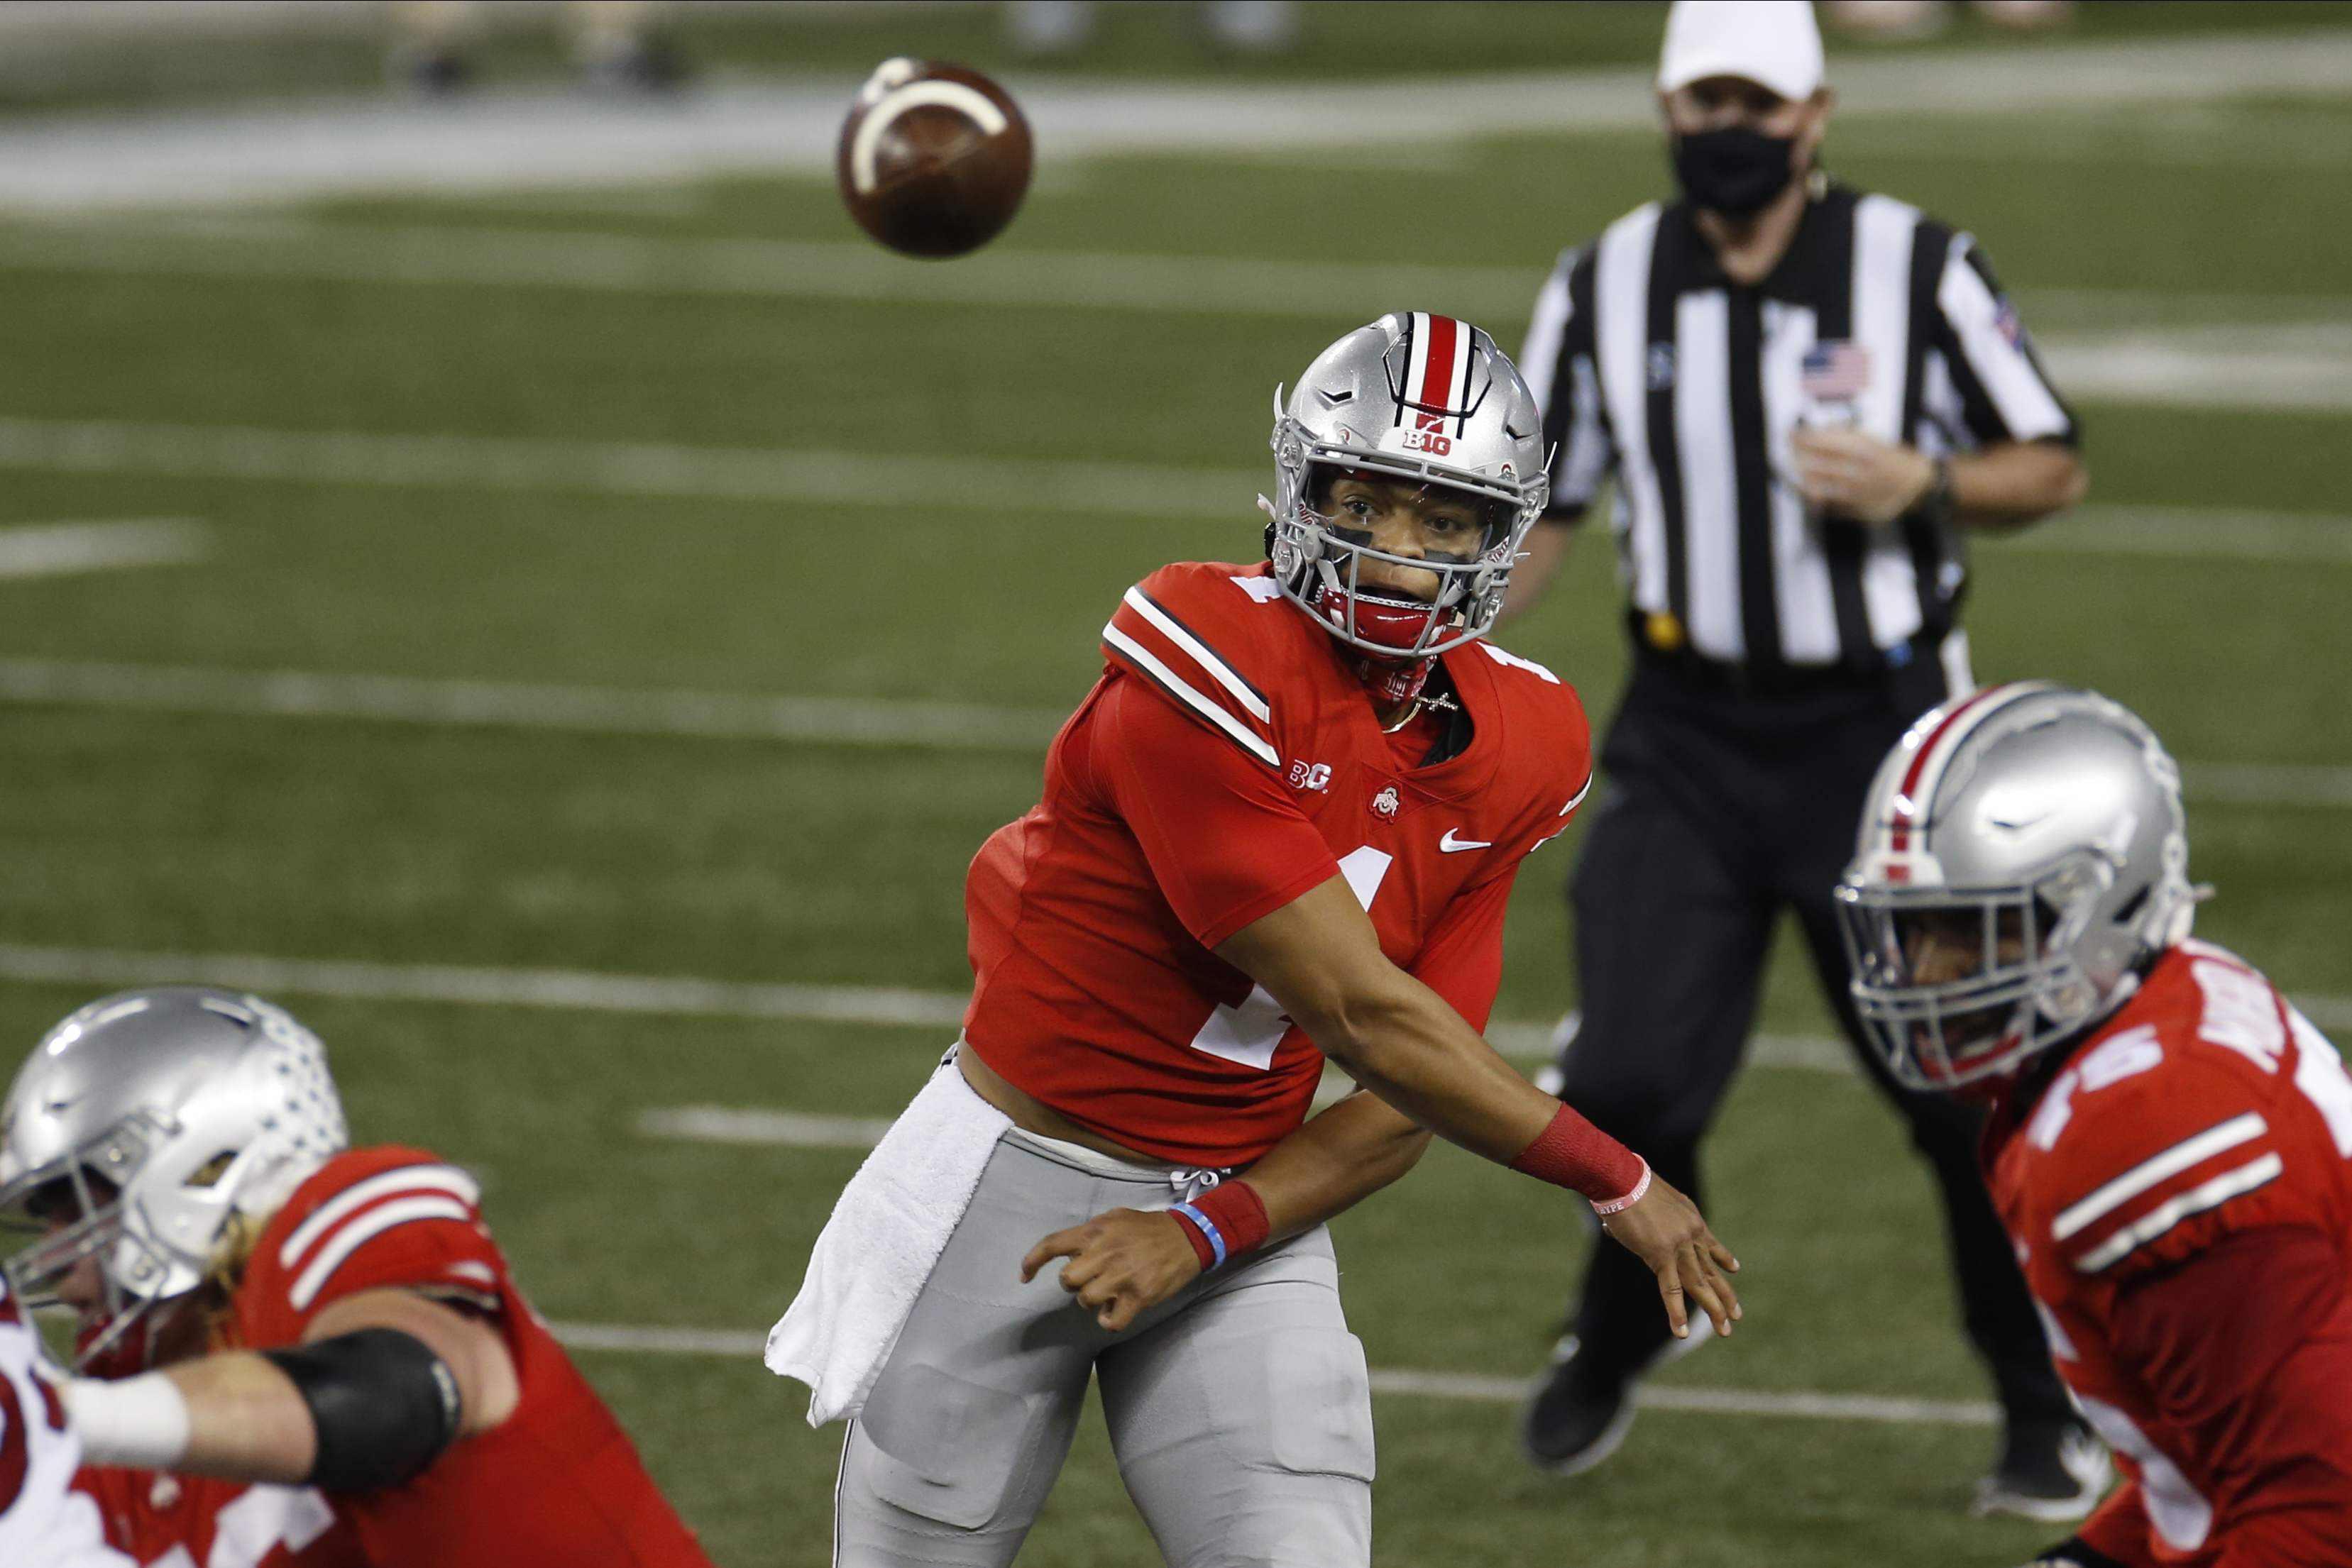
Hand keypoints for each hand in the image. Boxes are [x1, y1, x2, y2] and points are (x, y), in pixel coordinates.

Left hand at [1021, 1207, 1203, 1331]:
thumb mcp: (1116, 1218)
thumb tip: (1072, 1249)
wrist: (1188, 1237)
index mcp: (1096, 1231)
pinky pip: (1110, 1321)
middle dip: (1075, 1283)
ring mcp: (1121, 1276)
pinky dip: (1108, 1320)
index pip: (1052, 1244)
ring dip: (1093, 1300)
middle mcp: (1105, 1253)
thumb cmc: (1148, 1228)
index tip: (1024, 1275)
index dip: (1032, 1261)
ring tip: (1108, 1293)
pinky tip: (1115, 1311)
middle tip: (1092, 1278)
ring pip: (1085, 1300)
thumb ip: (1092, 1232)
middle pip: (1067, 1280)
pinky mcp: (1138, 1296)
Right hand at [1597, 1174, 1741, 1339]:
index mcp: (1690, 1217)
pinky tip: (1681, 1331)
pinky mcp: (1660, 1255)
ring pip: (1699, 1284)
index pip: (1710, 1244)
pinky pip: (1671, 1290)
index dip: (1723, 1258)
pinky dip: (1677, 1312)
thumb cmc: (1627, 1181)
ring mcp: (1678, 1245)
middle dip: (1724, 1294)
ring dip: (1713, 1309)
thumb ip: (1644, 1216)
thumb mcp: (1649, 1197)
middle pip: (1710, 1270)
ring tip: (1725, 1330)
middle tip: (1736, 1315)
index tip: (1735, 1269)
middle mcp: (1691, 1233)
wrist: (1622, 1177)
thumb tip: (1615, 1227)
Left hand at [1790, 426, 1935, 523]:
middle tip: (1791, 451)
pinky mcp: (1854, 510)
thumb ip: (1842, 438)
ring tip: (1799, 469)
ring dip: (1802, 476)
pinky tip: (1811, 488)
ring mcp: (1854, 492)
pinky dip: (1815, 496)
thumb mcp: (1870, 440)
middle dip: (1796, 456)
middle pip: (1812, 464)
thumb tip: (1811, 434)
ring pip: (1815, 486)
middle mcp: (1856, 470)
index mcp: (1861, 449)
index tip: (1789, 434)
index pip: (1820, 441)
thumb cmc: (1889, 458)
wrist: (1915, 485)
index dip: (1799, 437)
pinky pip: (1826, 504)